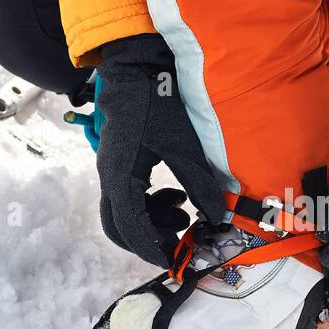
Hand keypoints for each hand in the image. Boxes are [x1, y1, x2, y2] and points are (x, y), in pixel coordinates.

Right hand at [95, 35, 226, 265]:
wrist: (137, 68)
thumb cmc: (159, 102)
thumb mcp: (186, 145)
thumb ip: (201, 184)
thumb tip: (218, 217)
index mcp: (122, 176)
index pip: (131, 229)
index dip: (153, 249)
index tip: (176, 259)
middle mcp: (110, 177)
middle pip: (120, 227)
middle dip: (150, 239)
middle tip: (180, 239)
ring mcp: (111, 170)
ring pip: (123, 213)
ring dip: (152, 220)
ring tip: (184, 210)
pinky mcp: (119, 162)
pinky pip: (128, 196)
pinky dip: (151, 203)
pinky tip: (176, 192)